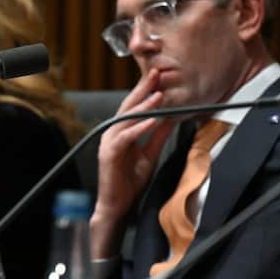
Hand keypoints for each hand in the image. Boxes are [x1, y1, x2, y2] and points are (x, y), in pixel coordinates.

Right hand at [91, 68, 175, 257]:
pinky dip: (139, 128)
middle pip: (129, 106)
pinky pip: (126, 137)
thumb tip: (171, 118)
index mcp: (122, 131)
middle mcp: (113, 133)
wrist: (117, 205)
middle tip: (157, 73)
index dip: (147, 91)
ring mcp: (109, 142)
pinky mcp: (108, 154)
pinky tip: (152, 120)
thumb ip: (157, 135)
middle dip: (143, 89)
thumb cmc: (129, 181)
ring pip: (127, 118)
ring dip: (143, 106)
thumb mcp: (150, 154)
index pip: (135, 106)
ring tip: (158, 94)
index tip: (161, 76)